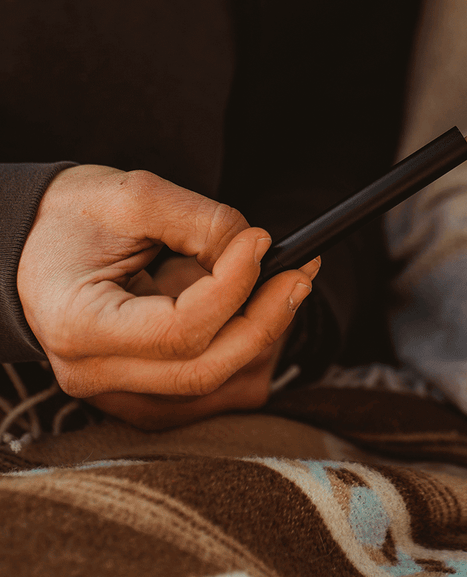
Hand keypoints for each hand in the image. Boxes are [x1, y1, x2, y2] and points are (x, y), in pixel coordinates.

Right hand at [18, 165, 317, 423]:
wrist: (39, 246)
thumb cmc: (76, 217)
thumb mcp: (134, 197)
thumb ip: (201, 221)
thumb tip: (257, 249)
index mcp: (78, 324)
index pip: (177, 329)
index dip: (233, 286)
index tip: (263, 239)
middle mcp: (95, 374)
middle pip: (204, 369)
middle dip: (265, 319)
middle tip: (301, 271)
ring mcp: (119, 393)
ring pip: (217, 386)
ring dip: (260, 334)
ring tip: (269, 279)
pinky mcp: (144, 394)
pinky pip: (214, 389)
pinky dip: (245, 350)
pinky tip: (249, 308)